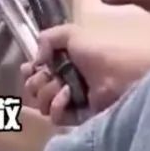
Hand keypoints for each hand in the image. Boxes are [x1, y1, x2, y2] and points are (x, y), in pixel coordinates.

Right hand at [20, 24, 149, 125]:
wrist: (120, 74)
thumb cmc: (98, 51)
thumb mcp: (71, 33)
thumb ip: (47, 37)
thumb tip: (36, 60)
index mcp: (61, 62)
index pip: (34, 70)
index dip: (29, 70)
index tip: (32, 68)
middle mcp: (62, 81)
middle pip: (33, 87)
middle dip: (37, 81)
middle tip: (49, 76)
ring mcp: (69, 101)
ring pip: (41, 102)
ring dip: (48, 93)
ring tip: (65, 88)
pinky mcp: (76, 117)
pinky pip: (55, 117)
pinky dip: (57, 107)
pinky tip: (68, 98)